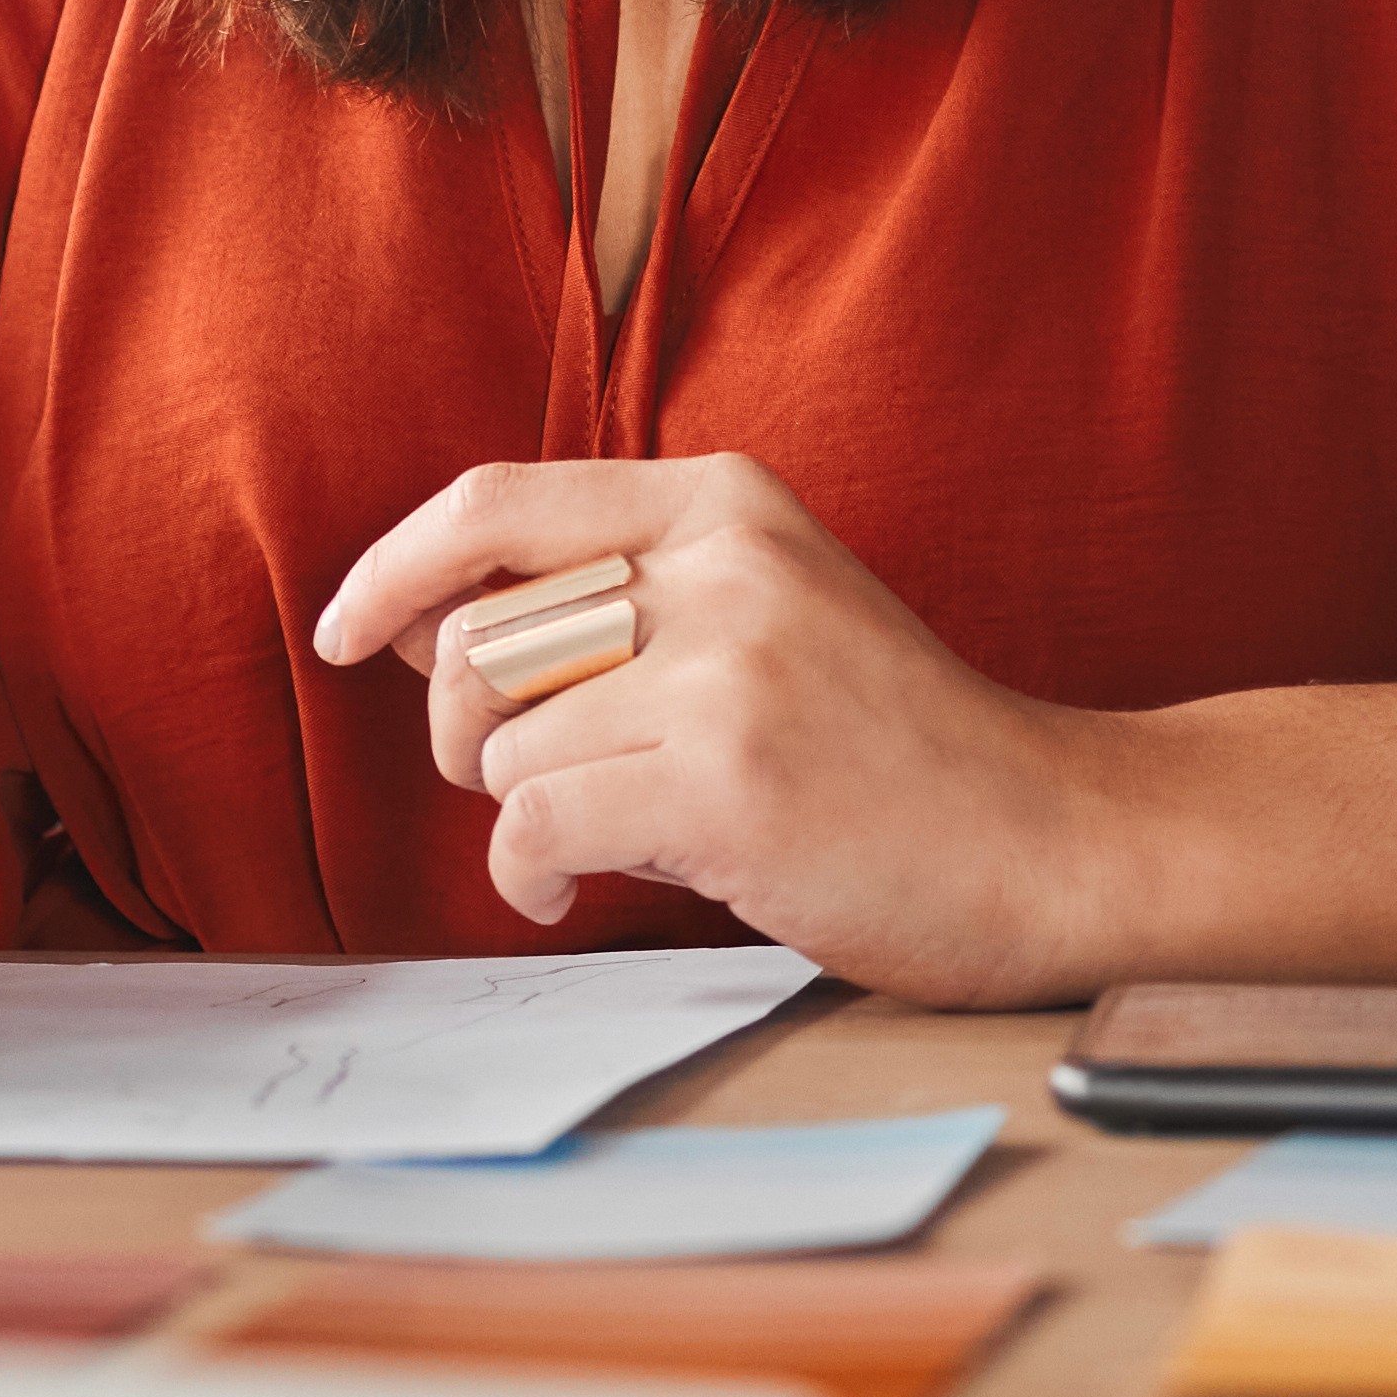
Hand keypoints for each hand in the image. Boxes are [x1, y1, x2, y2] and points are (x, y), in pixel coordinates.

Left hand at [308, 453, 1127, 1004]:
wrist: (1055, 838)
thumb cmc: (896, 750)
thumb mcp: (764, 618)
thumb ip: (606, 603)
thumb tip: (404, 618)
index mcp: (726, 503)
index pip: (496, 504)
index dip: (392, 570)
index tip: (342, 633)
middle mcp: (724, 563)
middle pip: (478, 639)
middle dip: (468, 734)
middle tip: (535, 786)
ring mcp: (731, 666)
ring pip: (504, 741)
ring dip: (522, 814)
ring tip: (609, 837)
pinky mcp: (728, 778)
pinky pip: (535, 822)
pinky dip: (528, 875)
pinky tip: (573, 892)